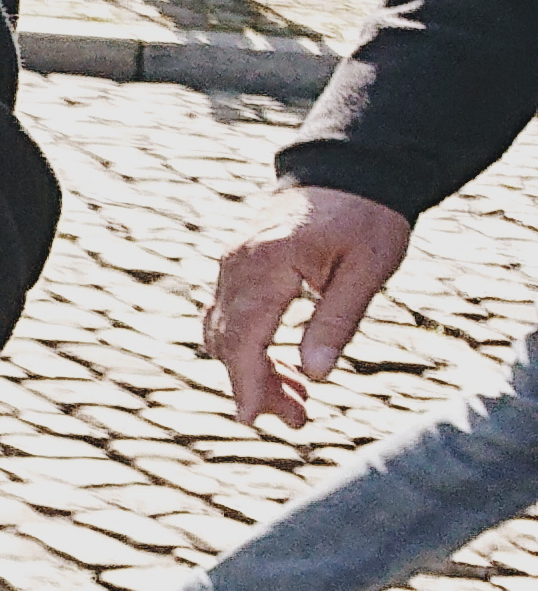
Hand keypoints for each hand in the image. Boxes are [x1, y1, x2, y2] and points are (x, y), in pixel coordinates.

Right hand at [202, 185, 414, 423]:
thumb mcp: (367, 270)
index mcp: (267, 266)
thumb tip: (315, 376)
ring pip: (224, 331)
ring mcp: (231, 264)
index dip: (247, 384)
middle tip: (297, 419)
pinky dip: (246, 344)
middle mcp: (236, 266)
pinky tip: (279, 362)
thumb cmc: (366, 218)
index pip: (244, 340)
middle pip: (228, 342)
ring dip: (250, 368)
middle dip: (255, 385)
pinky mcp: (237, 265)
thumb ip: (336, 322)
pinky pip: (228, 313)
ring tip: (293, 398)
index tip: (254, 419)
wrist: (349, 170)